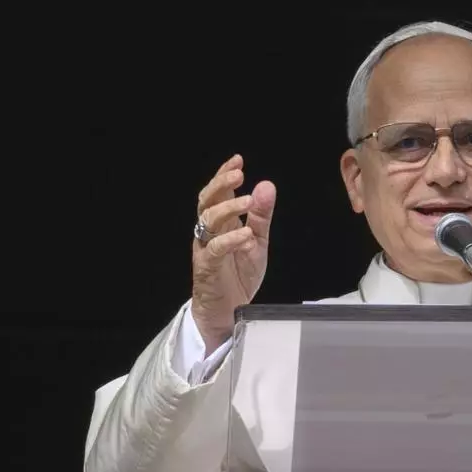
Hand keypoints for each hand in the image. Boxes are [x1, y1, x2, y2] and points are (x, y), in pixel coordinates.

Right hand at [191, 154, 275, 353]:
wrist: (227, 312)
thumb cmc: (238, 275)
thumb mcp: (258, 241)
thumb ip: (261, 216)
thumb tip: (266, 185)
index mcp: (221, 224)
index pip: (217, 193)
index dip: (224, 175)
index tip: (237, 160)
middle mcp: (209, 232)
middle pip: (207, 201)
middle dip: (220, 184)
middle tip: (238, 173)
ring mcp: (205, 249)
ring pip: (207, 220)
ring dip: (229, 208)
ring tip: (248, 202)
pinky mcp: (207, 268)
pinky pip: (215, 249)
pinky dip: (231, 239)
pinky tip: (246, 235)